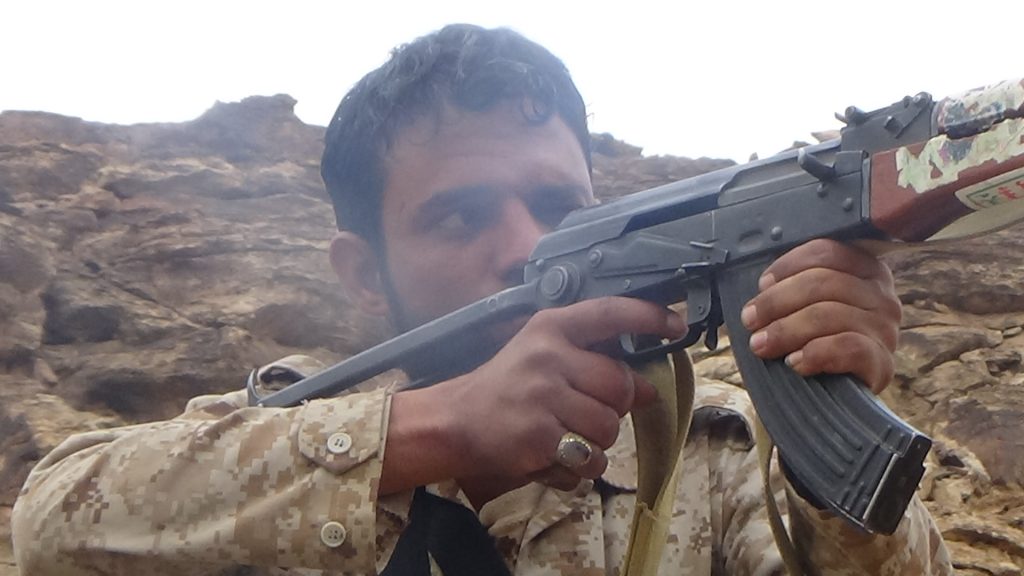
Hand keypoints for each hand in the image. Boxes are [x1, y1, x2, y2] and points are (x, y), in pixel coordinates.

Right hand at [399, 297, 683, 498]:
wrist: (454, 422)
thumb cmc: (505, 389)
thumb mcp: (543, 361)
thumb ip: (592, 367)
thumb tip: (647, 389)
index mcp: (551, 329)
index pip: (609, 313)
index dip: (649, 317)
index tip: (676, 325)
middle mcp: (548, 356)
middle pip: (620, 385)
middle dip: (614, 407)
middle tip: (585, 413)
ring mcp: (543, 396)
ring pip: (609, 428)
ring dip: (597, 443)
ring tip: (567, 438)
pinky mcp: (539, 436)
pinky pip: (589, 461)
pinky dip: (580, 469)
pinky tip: (555, 458)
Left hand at [739, 239, 900, 392]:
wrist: (834, 399)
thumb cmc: (814, 343)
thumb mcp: (806, 306)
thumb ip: (792, 287)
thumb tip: (763, 285)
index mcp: (864, 270)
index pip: (826, 252)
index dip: (787, 266)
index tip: (761, 286)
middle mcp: (882, 295)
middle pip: (823, 282)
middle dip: (777, 301)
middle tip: (750, 321)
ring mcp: (886, 329)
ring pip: (830, 314)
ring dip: (786, 330)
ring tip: (761, 345)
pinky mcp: (883, 362)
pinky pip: (848, 347)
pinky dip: (815, 352)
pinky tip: (795, 362)